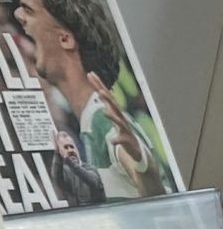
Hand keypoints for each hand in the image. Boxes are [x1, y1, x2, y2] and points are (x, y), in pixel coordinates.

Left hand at [86, 76, 162, 190]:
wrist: (138, 154)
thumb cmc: (125, 136)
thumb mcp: (114, 121)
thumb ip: (108, 109)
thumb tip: (101, 96)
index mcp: (116, 113)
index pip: (106, 97)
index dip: (99, 85)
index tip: (90, 74)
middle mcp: (122, 119)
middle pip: (113, 105)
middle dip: (106, 96)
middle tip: (98, 87)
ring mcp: (126, 130)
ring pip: (119, 122)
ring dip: (112, 116)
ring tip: (104, 111)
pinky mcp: (129, 142)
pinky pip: (123, 141)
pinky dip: (118, 140)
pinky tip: (112, 140)